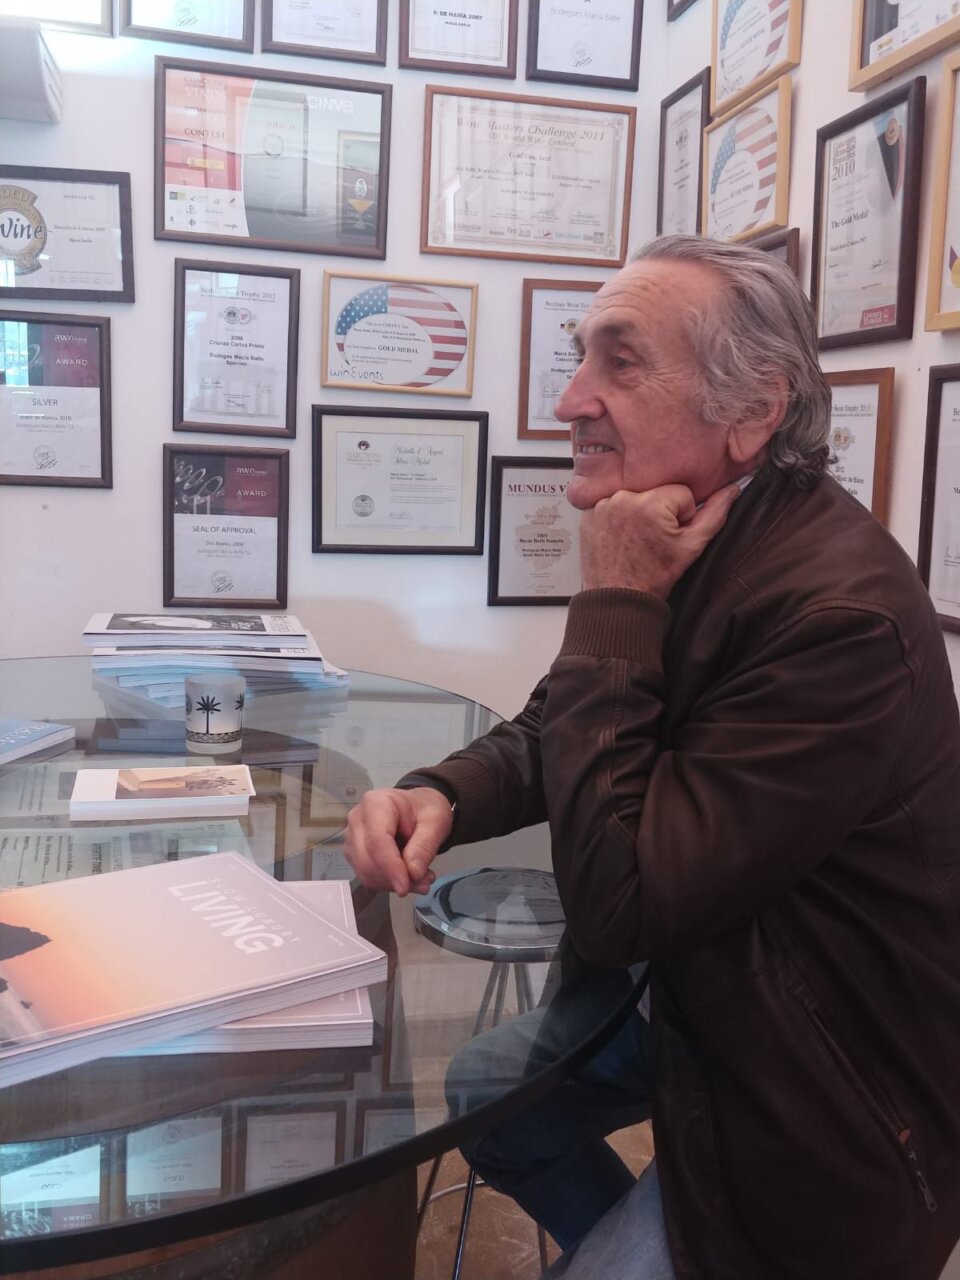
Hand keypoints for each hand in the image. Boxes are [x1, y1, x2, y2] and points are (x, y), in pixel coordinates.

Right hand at [344, 786, 453, 895]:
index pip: (376, 841)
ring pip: (364, 872)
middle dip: (394, 878)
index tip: (405, 886)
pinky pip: (366, 876)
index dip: (390, 867)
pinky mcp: (354, 853)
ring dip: (392, 883)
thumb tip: (412, 873)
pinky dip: (387, 882)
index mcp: (376, 803)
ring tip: (419, 877)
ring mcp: (353, 837)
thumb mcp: (435, 822)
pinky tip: (406, 876)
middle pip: (366, 860)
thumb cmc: (424, 810)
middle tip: (424, 881)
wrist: (418, 809)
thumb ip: (425, 846)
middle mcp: (358, 819)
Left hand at [579, 483, 741, 596]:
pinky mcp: (589, 512)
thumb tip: (732, 489)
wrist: (617, 599)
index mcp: (651, 502)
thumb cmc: (653, 577)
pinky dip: (619, 516)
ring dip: (639, 512)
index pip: (682, 492)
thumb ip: (714, 514)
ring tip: (637, 539)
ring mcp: (603, 504)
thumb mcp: (691, 547)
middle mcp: (624, 497)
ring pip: (635, 496)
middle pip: (657, 491)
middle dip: (661, 511)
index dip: (682, 516)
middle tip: (653, 539)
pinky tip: (621, 537)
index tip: (671, 535)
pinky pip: (613, 503)